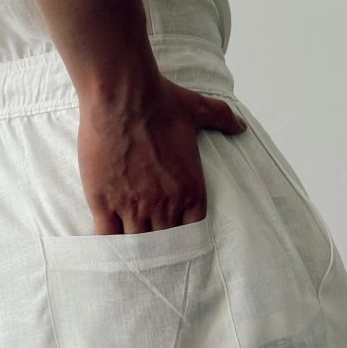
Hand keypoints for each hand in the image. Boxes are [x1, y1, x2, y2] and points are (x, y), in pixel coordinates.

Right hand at [76, 71, 246, 233]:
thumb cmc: (160, 102)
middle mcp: (165, 204)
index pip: (192, 230)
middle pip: (164, 242)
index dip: (183, 234)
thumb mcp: (198, 110)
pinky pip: (107, 236)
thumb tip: (241, 126)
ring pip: (136, 244)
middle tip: (151, 249)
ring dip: (134, 247)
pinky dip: (108, 242)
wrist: (123, 96)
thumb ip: (222, 119)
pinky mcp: (105, 202)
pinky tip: (106, 243)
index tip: (175, 232)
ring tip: (128, 251)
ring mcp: (133, 206)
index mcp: (191, 189)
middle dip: (159, 246)